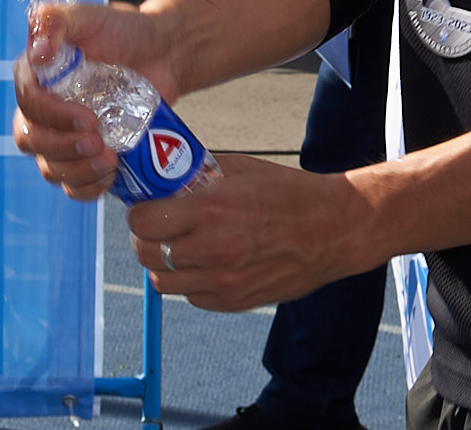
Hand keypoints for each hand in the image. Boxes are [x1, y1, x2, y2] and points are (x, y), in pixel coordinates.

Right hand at [13, 0, 184, 200]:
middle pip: (31, 139)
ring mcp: (64, 135)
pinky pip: (72, 186)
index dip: (52, 115)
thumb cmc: (123, 30)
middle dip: (63, 146)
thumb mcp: (88, 15)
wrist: (161, 52)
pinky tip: (109, 174)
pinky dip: (87, 187)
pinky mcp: (85, 156)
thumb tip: (38, 52)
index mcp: (37, 74)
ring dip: (76, 170)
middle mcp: (43, 108)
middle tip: (98, 140)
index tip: (87, 116)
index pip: (26, 102)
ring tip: (109, 158)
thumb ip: (55, 21)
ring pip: (50, 167)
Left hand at [128, 154, 379, 311]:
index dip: (138, 212)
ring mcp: (224, 282)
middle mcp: (214, 250)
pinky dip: (189, 281)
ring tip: (179, 244)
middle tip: (156, 225)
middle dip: (144, 237)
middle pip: (146, 254)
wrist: (333, 229)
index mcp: (212, 209)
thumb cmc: (288, 193)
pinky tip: (204, 262)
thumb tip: (162, 170)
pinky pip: (191, 297)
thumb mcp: (239, 168)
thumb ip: (197, 172)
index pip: (144, 221)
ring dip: (163, 262)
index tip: (145, 205)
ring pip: (162, 282)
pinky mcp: (235, 302)